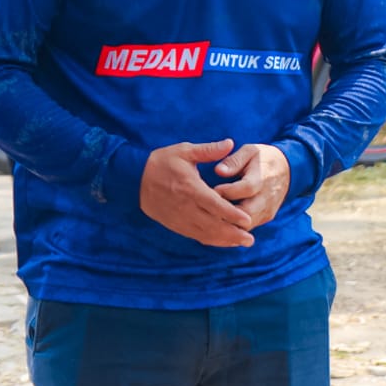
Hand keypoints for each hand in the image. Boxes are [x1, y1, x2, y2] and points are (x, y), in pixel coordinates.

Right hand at [139, 140, 254, 247]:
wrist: (134, 179)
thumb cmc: (161, 162)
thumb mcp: (184, 151)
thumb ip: (209, 150)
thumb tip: (230, 143)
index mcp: (190, 188)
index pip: (215, 205)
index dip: (232, 215)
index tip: (248, 221)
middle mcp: (186, 207)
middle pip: (213, 225)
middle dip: (233, 234)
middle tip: (250, 240)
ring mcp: (180, 218)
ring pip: (205, 234)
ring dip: (225, 240)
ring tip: (242, 243)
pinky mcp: (175, 224)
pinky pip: (196, 236)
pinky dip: (211, 240)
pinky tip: (224, 241)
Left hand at [213, 143, 290, 228]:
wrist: (287, 170)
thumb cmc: (262, 159)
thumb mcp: (250, 151)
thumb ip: (234, 161)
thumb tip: (218, 170)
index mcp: (262, 178)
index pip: (246, 188)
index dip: (227, 191)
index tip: (211, 191)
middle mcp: (267, 197)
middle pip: (246, 213)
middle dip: (225, 214)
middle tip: (207, 209)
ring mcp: (267, 210)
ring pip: (246, 225)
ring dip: (228, 223)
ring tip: (211, 217)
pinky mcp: (266, 217)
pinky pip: (249, 228)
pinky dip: (234, 227)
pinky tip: (219, 222)